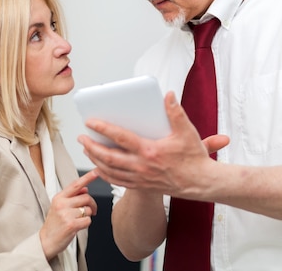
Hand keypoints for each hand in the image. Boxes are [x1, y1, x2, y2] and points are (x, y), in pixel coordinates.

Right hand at [39, 170, 98, 259]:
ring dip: (87, 215)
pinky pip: (88, 220)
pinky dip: (86, 224)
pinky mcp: (71, 224)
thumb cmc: (54, 225)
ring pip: (88, 209)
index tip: (97, 171)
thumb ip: (72, 196)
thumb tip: (85, 188)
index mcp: (59, 197)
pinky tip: (78, 226)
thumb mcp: (59, 207)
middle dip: (92, 204)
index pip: (76, 184)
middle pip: (86, 197)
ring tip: (78, 220)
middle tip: (91, 210)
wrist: (46, 242)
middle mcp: (62, 204)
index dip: (88, 177)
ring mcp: (66, 214)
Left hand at [78, 92, 228, 199]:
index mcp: (150, 151)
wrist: (200, 183)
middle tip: (81, 137)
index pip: (120, 138)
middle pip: (108, 157)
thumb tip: (168, 95)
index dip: (103, 129)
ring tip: (86, 150)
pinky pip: (118, 181)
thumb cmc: (194, 158)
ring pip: (110, 171)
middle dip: (91, 146)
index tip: (91, 122)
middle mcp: (141, 166)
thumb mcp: (187, 132)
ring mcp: (140, 178)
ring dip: (95, 160)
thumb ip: (176, 112)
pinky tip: (99, 168)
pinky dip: (105, 174)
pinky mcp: (142, 186)